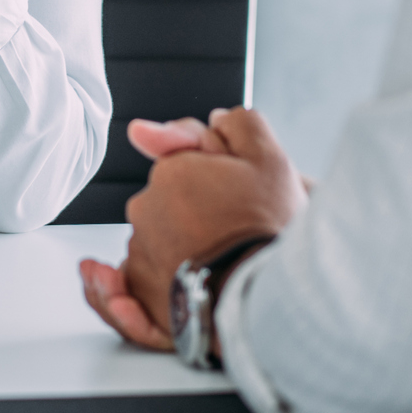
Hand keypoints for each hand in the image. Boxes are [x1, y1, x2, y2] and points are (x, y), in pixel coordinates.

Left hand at [83, 108, 306, 348]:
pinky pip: (143, 284)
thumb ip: (238, 124)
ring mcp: (141, 254)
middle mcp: (146, 210)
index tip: (233, 194)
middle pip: (169, 204)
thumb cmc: (270, 228)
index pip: (182, 166)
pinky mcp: (142, 297)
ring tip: (221, 263)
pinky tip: (183, 284)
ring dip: (182, 249)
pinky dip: (159, 283)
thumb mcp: (268, 157)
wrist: (269, 296)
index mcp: (170, 172)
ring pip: (160, 242)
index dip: (212, 179)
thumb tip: (212, 115)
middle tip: (232, 230)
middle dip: (195, 213)